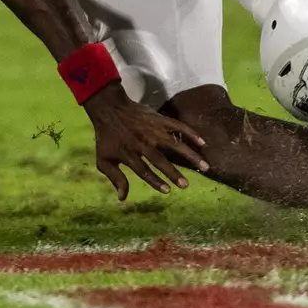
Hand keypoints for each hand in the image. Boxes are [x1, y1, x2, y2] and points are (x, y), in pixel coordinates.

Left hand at [82, 86, 207, 200]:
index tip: (167, 190)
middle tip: (186, 185)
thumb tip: (123, 198)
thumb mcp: (104, 160)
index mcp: (129, 153)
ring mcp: (153, 130)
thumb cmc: (107, 137)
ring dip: (189, 155)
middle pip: (160, 160)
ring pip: (174, 144)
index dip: (155, 181)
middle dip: (173, 173)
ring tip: (204, 166)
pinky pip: (178, 126)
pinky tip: (202, 142)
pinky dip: (190, 133)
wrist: (110, 108)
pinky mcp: (160, 120)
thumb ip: (115, 178)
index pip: (144, 170)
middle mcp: (143, 143)